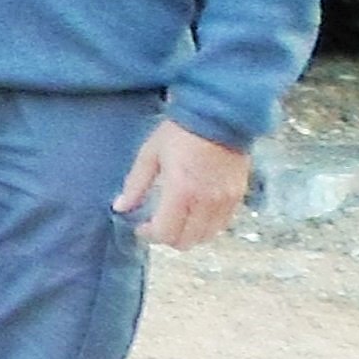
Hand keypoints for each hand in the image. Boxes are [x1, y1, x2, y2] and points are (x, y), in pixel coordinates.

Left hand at [115, 117, 250, 248]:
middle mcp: (206, 202)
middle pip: (186, 241)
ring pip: (206, 237)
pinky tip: (195, 211)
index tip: (141, 226)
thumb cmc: (180, 133)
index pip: (166, 233)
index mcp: (181, 192)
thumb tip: (120, 207)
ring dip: (189, 234)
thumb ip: (135, 185)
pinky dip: (207, 225)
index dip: (150, 235)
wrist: (219, 117)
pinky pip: (222, 224)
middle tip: (158, 223)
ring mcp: (225, 201)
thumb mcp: (150, 155)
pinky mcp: (238, 196)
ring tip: (177, 218)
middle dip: (168, 237)